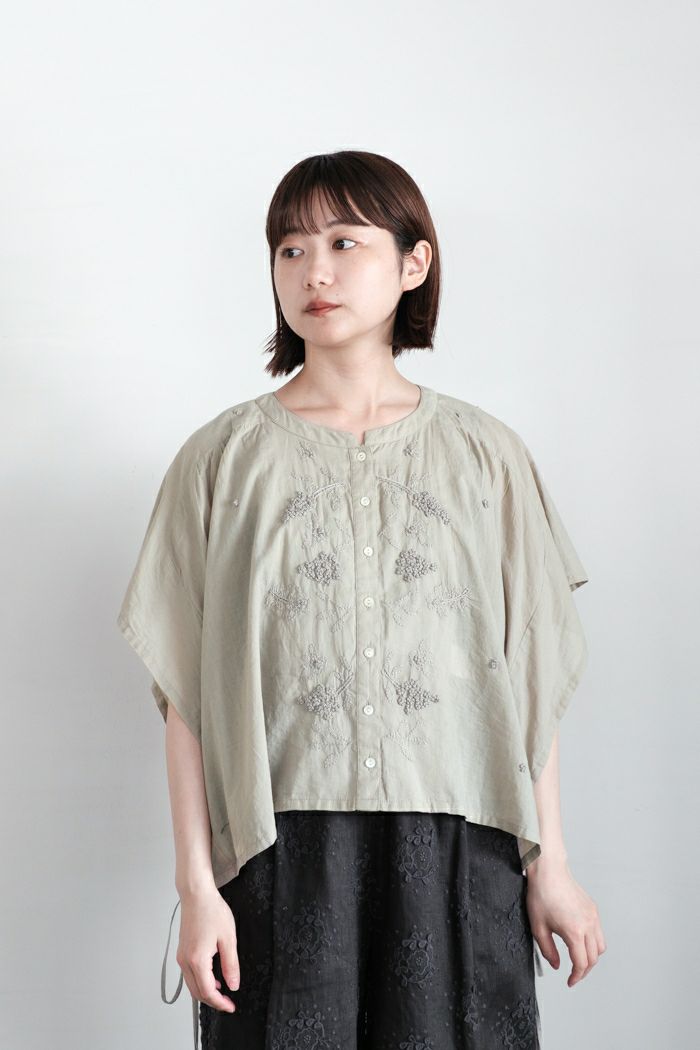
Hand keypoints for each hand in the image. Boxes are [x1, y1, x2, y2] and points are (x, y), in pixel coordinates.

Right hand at [176, 887, 240, 1011]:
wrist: (196, 894)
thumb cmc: (212, 911)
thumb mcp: (228, 938)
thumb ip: (231, 965)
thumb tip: (233, 985)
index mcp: (197, 960)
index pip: (207, 992)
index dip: (220, 1003)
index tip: (231, 1006)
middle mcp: (185, 961)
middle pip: (197, 992)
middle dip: (212, 1001)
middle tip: (228, 1003)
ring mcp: (181, 956)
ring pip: (191, 984)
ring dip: (205, 991)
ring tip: (222, 990)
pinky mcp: (182, 951)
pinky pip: (189, 974)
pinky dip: (200, 980)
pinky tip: (212, 977)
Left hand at [525, 856, 605, 986]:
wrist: (549, 871)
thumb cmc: (541, 895)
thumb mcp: (538, 927)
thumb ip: (548, 950)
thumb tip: (557, 965)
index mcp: (574, 932)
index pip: (581, 963)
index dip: (576, 976)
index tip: (569, 981)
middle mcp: (588, 925)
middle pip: (594, 958)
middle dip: (584, 970)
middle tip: (573, 975)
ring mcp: (593, 917)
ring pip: (601, 947)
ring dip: (592, 957)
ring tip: (579, 960)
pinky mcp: (593, 910)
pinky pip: (599, 933)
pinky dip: (594, 943)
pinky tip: (581, 942)